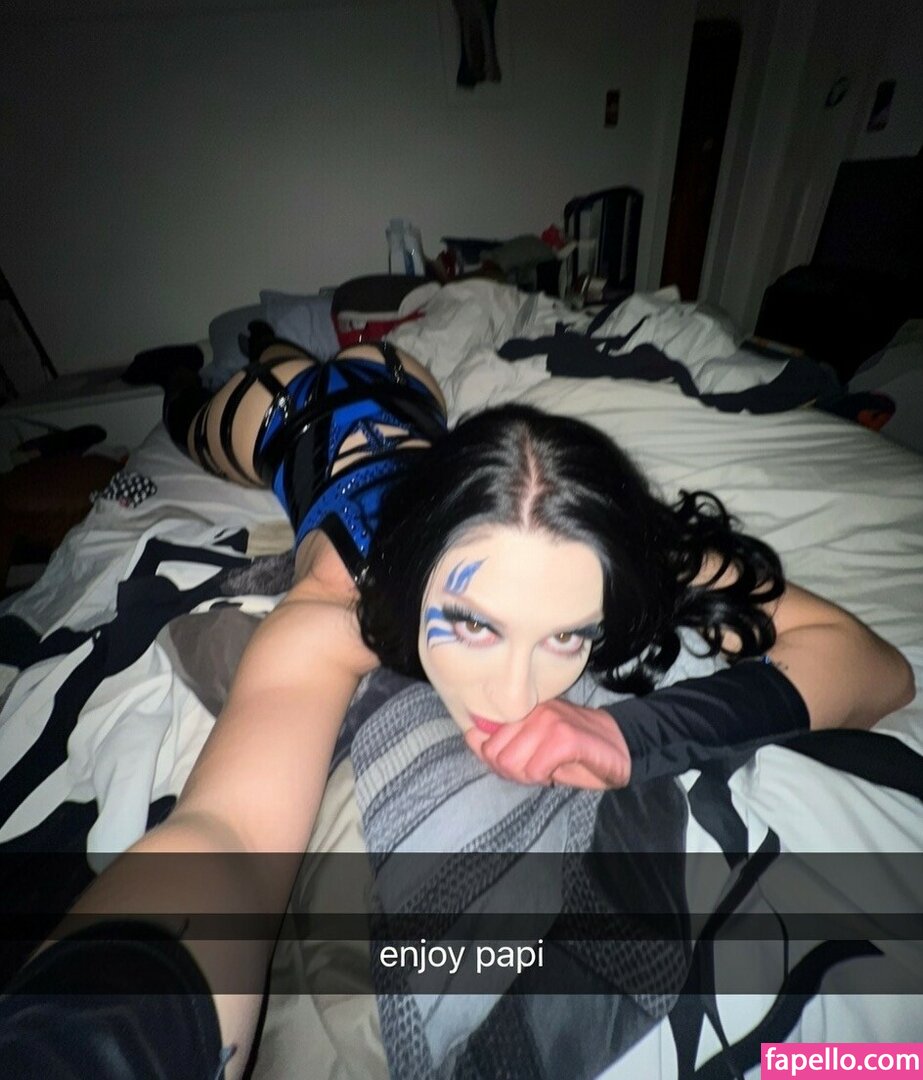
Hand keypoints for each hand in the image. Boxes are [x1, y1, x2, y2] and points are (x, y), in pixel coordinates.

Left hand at [464, 699, 631, 789]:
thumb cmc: (572, 749)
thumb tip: (471, 736)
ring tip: (549, 766)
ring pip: (513, 764)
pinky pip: (535, 770)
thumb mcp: (531, 745)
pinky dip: (545, 777)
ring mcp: (549, 720)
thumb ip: (500, 741)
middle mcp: (532, 709)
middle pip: (496, 756)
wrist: (618, 747)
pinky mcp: (565, 737)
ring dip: (531, 775)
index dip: (499, 763)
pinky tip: (559, 769)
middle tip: (538, 767)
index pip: (482, 742)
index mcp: (521, 708)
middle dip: (514, 772)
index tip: (523, 762)